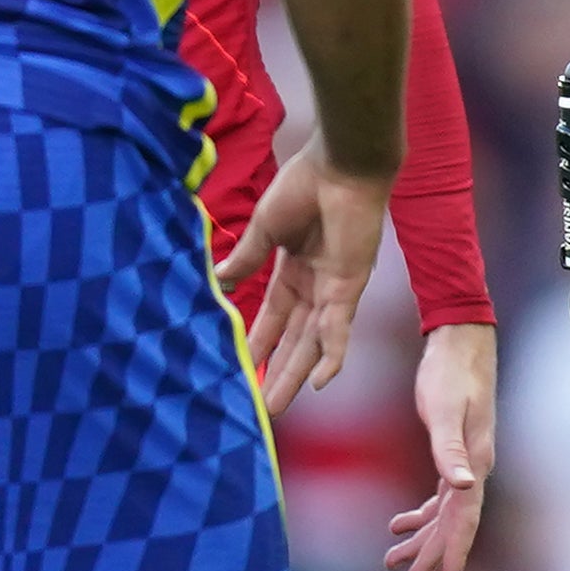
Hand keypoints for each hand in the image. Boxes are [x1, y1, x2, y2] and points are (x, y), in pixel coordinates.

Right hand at [218, 148, 389, 410]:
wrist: (340, 164)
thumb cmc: (303, 185)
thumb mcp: (264, 227)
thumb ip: (247, 257)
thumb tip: (219, 280)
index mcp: (293, 269)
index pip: (272, 317)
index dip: (257, 343)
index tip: (241, 369)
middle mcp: (315, 285)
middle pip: (293, 340)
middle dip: (278, 372)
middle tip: (262, 407)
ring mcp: (334, 289)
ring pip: (313, 344)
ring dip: (296, 374)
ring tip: (276, 405)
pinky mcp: (350, 287)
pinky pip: (339, 329)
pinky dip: (331, 355)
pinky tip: (320, 383)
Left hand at [388, 319, 497, 570]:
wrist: (459, 341)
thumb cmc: (452, 373)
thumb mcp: (446, 410)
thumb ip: (450, 450)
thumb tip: (462, 486)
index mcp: (475, 464)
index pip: (465, 519)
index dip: (455, 551)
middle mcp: (473, 469)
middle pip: (453, 525)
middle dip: (430, 557)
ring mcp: (464, 462)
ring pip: (443, 515)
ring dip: (421, 540)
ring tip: (393, 563)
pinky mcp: (451, 452)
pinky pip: (438, 496)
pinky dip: (420, 514)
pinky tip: (399, 524)